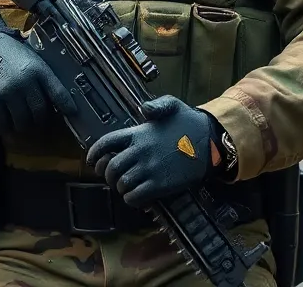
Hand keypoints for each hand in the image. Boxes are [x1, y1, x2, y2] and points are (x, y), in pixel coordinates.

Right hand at [0, 26, 76, 135]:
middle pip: (40, 114)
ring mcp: (7, 94)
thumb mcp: (31, 58)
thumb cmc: (9, 53)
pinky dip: (4, 127)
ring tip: (19, 118)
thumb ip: (43, 76)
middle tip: (35, 116)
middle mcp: (24, 83)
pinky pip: (2, 126)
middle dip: (39, 118)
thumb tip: (58, 99)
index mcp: (37, 69)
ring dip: (22, 124)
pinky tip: (4, 119)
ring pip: (22, 123)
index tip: (72, 113)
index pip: (58, 93)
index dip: (67, 106)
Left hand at [87, 96, 214, 208]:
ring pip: (121, 184)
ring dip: (120, 188)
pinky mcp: (160, 185)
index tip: (91, 162)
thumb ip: (154, 105)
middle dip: (108, 175)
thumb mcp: (172, 105)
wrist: (211, 142)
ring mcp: (149, 169)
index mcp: (138, 133)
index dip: (94, 154)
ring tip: (125, 187)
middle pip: (111, 167)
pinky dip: (131, 198)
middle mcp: (140, 152)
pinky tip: (136, 196)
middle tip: (113, 178)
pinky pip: (135, 196)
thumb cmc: (189, 123)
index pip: (106, 143)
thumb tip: (142, 109)